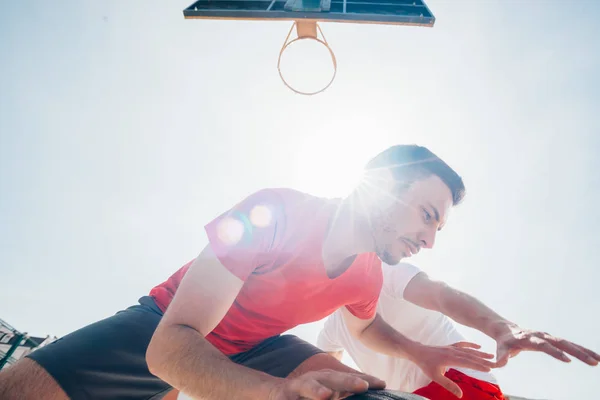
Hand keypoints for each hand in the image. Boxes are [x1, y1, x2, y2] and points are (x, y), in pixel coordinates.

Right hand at [269, 369, 385, 399]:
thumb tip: (374, 388)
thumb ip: (346, 390)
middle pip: (332, 379)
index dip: (366, 380)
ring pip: (309, 387)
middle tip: (362, 386)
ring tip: (326, 395)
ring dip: (317, 390)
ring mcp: (298, 387)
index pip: (350, 378)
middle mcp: (315, 379)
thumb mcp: (329, 390)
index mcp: (328, 378)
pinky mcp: (283, 396)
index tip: (382, 384)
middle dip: (348, 381)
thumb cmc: (310, 393)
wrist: (276, 392)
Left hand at [412, 342, 494, 397]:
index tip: (489, 369)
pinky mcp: (450, 346)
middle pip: (471, 356)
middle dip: (483, 360)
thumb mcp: (436, 377)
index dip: (479, 366)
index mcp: (451, 359)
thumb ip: (448, 385)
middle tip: (495, 364)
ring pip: (468, 350)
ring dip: (480, 353)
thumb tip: (460, 395)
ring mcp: (452, 348)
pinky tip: (478, 346)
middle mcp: (453, 352)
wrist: (417, 351)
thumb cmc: (426, 365)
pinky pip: (462, 344)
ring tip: (491, 356)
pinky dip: (471, 345)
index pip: (468, 363)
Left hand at [495, 327, 599, 367]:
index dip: (554, 352)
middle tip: (592, 362)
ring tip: (598, 360)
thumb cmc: (505, 341)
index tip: (567, 360)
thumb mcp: (501, 348)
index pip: (543, 345)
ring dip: (584, 351)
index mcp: (529, 338)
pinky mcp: (553, 340)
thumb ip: (501, 356)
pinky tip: (593, 357)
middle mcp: (541, 336)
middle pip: (561, 343)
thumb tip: (499, 363)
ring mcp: (548, 337)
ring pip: (568, 343)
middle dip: (577, 352)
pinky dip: (581, 350)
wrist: (507, 330)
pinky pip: (569, 345)